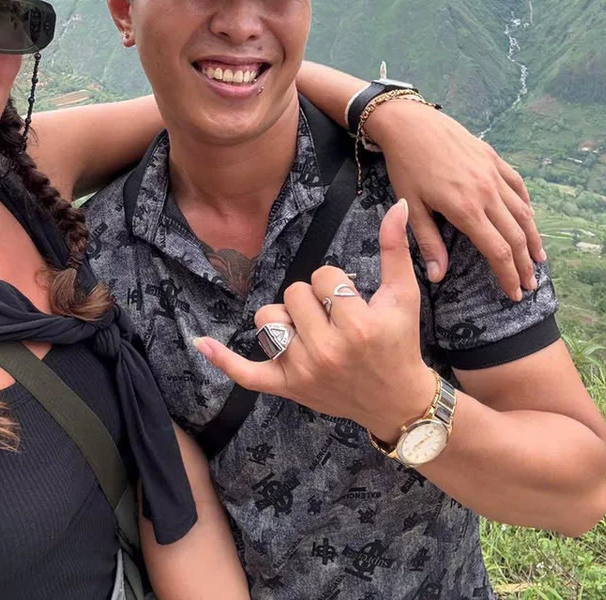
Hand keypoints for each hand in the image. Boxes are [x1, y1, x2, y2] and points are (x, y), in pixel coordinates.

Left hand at [194, 200, 436, 440]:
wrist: (395, 401)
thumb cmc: (399, 343)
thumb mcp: (404, 295)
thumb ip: (395, 249)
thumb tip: (397, 205)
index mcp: (356, 326)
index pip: (323, 276)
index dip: (336, 282)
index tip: (353, 301)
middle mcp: (326, 350)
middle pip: (292, 293)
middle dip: (313, 298)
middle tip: (335, 317)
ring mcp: (302, 371)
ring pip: (268, 319)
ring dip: (286, 318)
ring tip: (311, 330)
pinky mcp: (287, 387)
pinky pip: (247, 373)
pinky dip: (224, 360)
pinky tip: (201, 342)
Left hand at [362, 98, 543, 299]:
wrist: (409, 123)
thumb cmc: (406, 165)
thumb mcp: (411, 206)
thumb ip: (428, 243)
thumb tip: (438, 277)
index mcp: (465, 209)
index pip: (497, 251)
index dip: (508, 275)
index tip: (514, 293)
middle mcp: (486, 192)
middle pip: (515, 236)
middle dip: (525, 264)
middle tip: (530, 285)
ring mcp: (493, 173)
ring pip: (523, 212)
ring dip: (533, 238)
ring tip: (538, 259)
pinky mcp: (493, 158)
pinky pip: (518, 186)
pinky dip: (526, 206)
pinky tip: (529, 218)